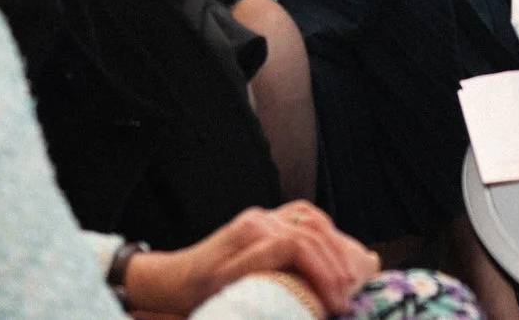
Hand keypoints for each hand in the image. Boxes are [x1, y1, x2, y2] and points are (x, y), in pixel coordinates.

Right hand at [127, 201, 378, 315]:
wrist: (162, 287)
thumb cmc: (207, 291)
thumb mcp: (253, 279)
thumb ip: (282, 273)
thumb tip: (332, 290)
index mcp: (266, 223)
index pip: (314, 221)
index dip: (340, 246)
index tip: (355, 278)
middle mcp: (262, 218)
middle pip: (316, 226)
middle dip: (342, 260)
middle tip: (353, 294)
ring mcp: (252, 226)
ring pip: (308, 236)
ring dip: (331, 270)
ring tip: (341, 300)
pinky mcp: (243, 241)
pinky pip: (289, 247)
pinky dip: (313, 271)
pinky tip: (321, 295)